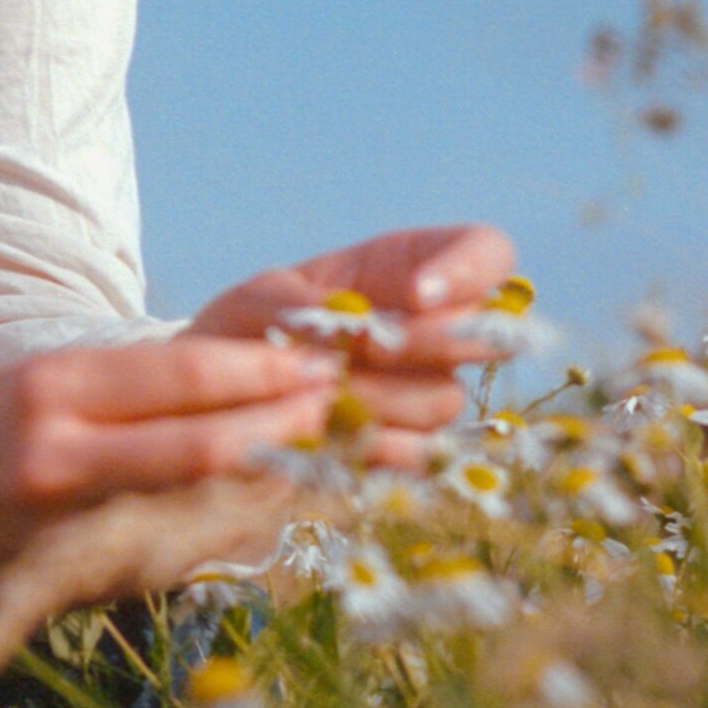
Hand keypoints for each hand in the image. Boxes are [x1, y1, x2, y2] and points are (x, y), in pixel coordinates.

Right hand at [0, 336, 343, 598]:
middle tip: (341, 402)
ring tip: (330, 447)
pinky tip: (283, 498)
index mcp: (51, 386)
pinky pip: (183, 546)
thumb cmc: (3, 425)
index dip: (260, 367)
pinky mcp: (88, 579)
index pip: (180, 372)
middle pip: (201, 442)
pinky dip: (241, 521)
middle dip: (284, 423)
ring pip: (202, 502)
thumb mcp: (56, 376)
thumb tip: (263, 372)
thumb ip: (142, 383)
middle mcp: (59, 456)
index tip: (317, 357)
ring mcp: (72, 528)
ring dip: (277, 476)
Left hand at [178, 222, 518, 468]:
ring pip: (444, 397)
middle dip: (428, 343)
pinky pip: (421, 455)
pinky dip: (376, 448)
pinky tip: (333, 439)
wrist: (219, 408)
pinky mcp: (411, 449)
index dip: (470, 270)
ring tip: (321, 395)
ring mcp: (427, 390)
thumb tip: (352, 327)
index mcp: (410, 268)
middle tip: (368, 348)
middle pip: (483, 333)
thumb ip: (299, 304)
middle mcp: (434, 330)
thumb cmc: (245, 331)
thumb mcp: (258, 300)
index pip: (487, 252)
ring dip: (383, 398)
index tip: (419, 294)